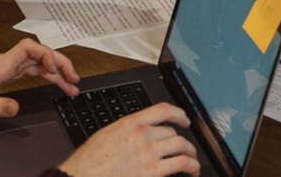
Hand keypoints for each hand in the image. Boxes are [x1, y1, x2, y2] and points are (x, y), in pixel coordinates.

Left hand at [0, 39, 78, 116]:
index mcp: (1, 64)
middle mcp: (7, 62)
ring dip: (56, 71)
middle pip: (40, 54)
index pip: (30, 48)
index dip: (46, 55)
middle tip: (74, 79)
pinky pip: (31, 70)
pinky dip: (45, 75)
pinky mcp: (5, 73)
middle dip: (60, 64)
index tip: (55, 70)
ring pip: (38, 63)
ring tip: (71, 85)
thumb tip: (17, 108)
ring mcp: (7, 66)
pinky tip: (53, 82)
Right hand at [58, 103, 199, 176]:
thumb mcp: (107, 135)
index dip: (179, 114)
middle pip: (173, 133)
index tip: (184, 120)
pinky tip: (192, 172)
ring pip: (182, 147)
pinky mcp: (153, 173)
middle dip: (181, 142)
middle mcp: (143, 136)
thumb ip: (127, 130)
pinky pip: (181, 164)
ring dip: (191, 154)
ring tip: (192, 160)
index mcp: (131, 124)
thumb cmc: (88, 162)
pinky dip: (192, 167)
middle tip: (185, 149)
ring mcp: (149, 154)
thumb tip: (141, 130)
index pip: (163, 110)